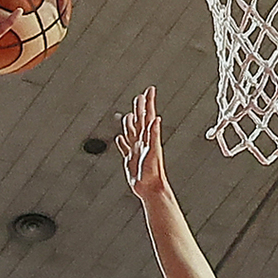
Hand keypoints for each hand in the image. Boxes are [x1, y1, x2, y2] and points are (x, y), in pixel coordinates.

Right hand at [118, 87, 169, 201]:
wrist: (150, 188)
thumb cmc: (154, 172)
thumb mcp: (154, 152)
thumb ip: (154, 135)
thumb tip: (156, 119)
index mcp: (148, 138)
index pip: (148, 116)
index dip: (149, 102)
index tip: (150, 90)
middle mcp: (143, 142)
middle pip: (140, 121)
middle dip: (139, 108)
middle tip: (140, 96)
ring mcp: (136, 150)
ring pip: (131, 132)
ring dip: (130, 123)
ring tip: (129, 115)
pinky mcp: (130, 160)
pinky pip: (125, 148)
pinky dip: (122, 142)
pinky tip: (120, 139)